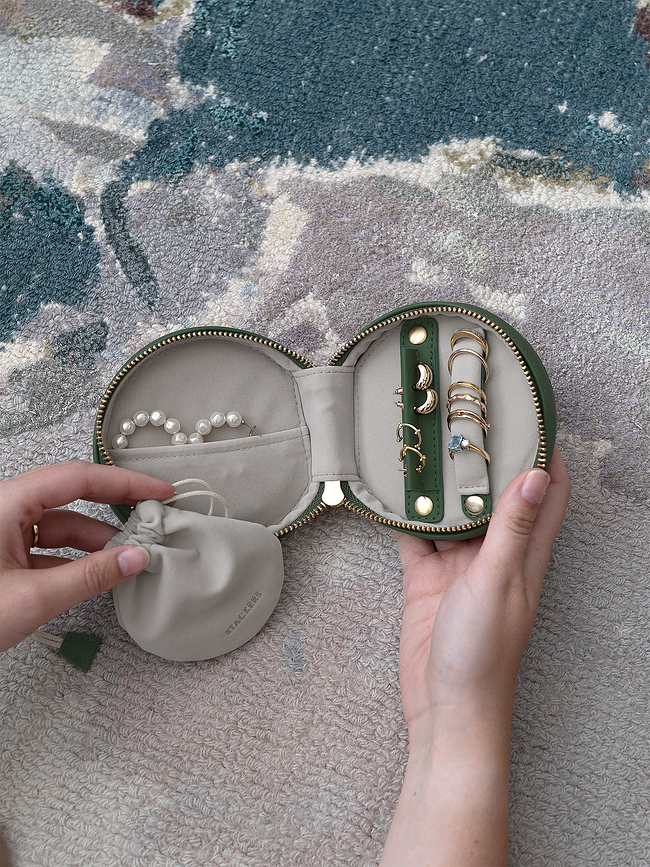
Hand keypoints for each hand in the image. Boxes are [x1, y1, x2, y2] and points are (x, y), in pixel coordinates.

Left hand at [0, 461, 174, 651]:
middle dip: (114, 512)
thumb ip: (90, 576)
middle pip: (72, 499)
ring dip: (96, 542)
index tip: (160, 490)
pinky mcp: (1, 557)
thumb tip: (136, 557)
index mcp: (6, 503)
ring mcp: (1, 534)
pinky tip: (98, 576)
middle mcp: (5, 510)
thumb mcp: (32, 597)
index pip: (78, 478)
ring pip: (60, 527)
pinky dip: (75, 560)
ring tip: (130, 558)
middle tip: (152, 521)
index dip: (124, 482)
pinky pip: (46, 548)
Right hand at [380, 448, 570, 866]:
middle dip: (484, 460)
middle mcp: (496, 554)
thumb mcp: (497, 582)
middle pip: (495, 495)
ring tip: (424, 445)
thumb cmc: (482, 654)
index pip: (547, 493)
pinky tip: (391, 492)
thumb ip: (512, 529)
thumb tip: (536, 474)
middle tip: (464, 420)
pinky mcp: (426, 579)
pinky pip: (415, 538)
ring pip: (452, 512)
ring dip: (441, 485)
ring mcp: (460, 566)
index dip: (545, 454)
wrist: (444, 707)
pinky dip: (405, 516)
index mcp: (526, 553)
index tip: (531, 415)